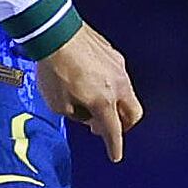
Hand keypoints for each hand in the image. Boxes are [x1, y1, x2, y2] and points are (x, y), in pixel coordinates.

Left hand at [35, 24, 143, 162]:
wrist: (55, 32)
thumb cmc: (54, 68)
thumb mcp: (57, 104)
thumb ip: (76, 115)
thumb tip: (85, 113)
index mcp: (104, 101)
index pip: (114, 131)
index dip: (115, 146)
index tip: (116, 155)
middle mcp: (118, 85)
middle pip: (133, 114)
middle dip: (123, 125)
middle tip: (103, 127)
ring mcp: (118, 67)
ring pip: (127, 93)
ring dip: (116, 104)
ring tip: (93, 102)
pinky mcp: (112, 53)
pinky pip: (118, 75)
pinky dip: (110, 85)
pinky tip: (92, 82)